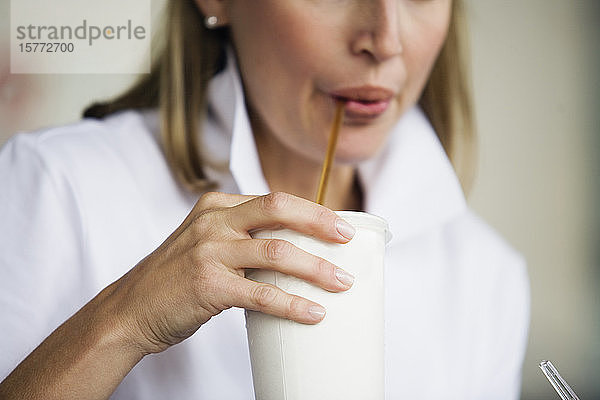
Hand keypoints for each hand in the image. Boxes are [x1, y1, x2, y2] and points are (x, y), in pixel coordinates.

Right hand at [104, 191, 355, 355]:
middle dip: (320, 222)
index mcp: (216, 206)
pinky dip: (292, 304)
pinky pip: (262, 293)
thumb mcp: (205, 242)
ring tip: (342, 282)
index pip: (274, 199)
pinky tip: (313, 313)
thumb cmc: (174, 278)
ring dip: (316, 268)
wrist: (129, 309)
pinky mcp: (208, 285)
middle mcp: (214, 221)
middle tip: (348, 239)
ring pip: (277, 251)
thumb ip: (241, 237)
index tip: (337, 225)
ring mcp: (209, 251)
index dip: (311, 211)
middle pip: (279, 209)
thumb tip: (293, 248)